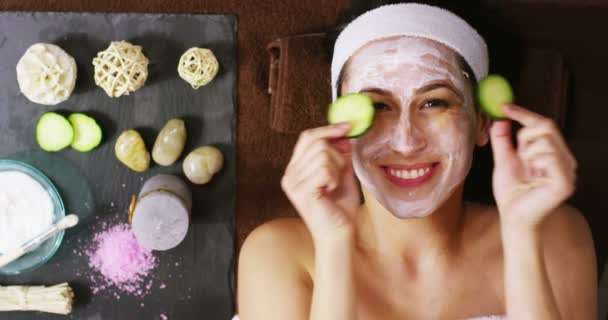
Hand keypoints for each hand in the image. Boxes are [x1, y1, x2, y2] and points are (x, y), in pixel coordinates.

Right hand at [281, 123, 360, 241]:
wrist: (339, 235)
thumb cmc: (340, 210)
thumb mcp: (342, 175)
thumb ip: (340, 156)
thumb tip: (344, 135)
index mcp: (296, 169)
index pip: (307, 137)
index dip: (328, 129)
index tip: (347, 127)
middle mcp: (290, 175)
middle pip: (316, 142)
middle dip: (337, 153)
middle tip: (343, 169)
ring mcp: (293, 183)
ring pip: (323, 154)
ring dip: (337, 168)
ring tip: (335, 186)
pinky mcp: (302, 191)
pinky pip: (325, 169)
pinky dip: (335, 178)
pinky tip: (331, 191)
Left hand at [489, 104, 576, 228]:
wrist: (512, 216)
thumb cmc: (511, 193)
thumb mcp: (503, 160)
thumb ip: (502, 140)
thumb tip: (500, 119)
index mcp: (552, 153)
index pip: (543, 124)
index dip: (524, 113)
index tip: (504, 107)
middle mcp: (564, 159)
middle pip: (546, 126)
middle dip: (524, 136)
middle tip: (518, 153)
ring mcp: (568, 170)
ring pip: (546, 140)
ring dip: (527, 152)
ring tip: (526, 169)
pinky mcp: (565, 182)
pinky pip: (549, 156)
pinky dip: (534, 161)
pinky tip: (532, 174)